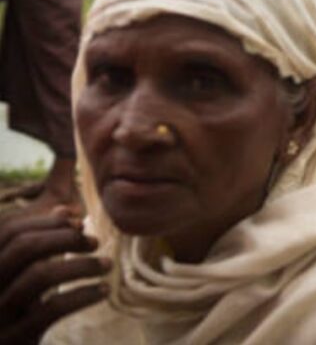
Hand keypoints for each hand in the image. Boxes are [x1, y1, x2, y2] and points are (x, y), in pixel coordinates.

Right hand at [0, 207, 110, 343]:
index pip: (8, 229)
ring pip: (39, 275)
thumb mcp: (26, 261)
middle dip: (64, 238)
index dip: (46, 220)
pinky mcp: (15, 337)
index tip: (77, 219)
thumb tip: (68, 186)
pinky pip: (52, 309)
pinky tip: (103, 290)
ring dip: (81, 265)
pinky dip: (83, 295)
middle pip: (23, 247)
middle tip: (95, 241)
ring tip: (106, 264)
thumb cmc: (21, 298)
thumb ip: (43, 224)